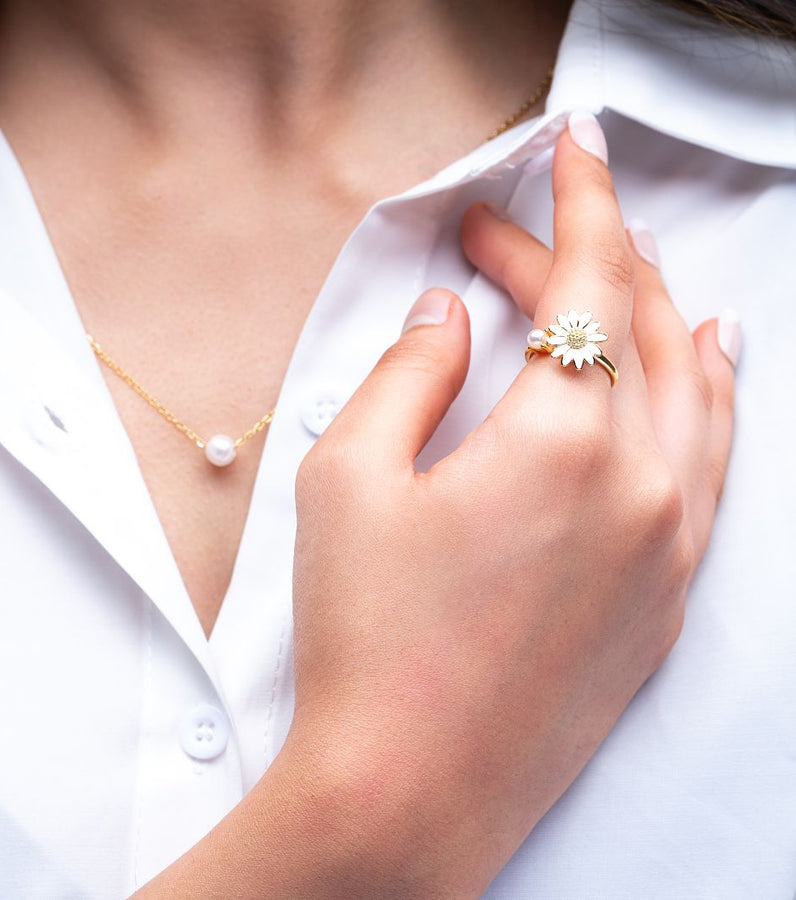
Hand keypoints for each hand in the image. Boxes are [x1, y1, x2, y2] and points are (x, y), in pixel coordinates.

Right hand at [285, 115, 735, 897]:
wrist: (409, 793)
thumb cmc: (369, 641)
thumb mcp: (351, 480)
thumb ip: (408, 373)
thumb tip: (447, 316)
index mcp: (562, 444)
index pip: (588, 281)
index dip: (574, 202)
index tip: (569, 151)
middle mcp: (641, 487)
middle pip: (638, 326)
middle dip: (584, 259)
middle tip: (519, 239)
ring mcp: (669, 548)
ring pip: (699, 390)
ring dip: (663, 315)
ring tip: (642, 271)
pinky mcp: (666, 600)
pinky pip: (712, 466)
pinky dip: (707, 399)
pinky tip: (702, 370)